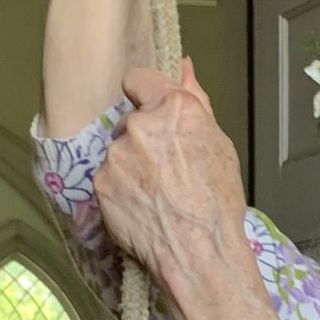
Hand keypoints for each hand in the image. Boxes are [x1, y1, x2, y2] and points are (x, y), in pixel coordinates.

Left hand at [96, 58, 244, 285]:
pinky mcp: (100, 183)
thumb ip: (196, 101)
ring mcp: (116, 155)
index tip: (152, 112)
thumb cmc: (218, 204)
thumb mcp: (219, 145)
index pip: (138, 79)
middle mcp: (140, 126)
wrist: (199, 253)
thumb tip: (184, 66)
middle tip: (166, 171)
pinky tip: (142, 208)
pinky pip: (107, 179)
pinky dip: (120, 190)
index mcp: (174, 108)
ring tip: (156, 196)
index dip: (145, 96)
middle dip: (144, 140)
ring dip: (131, 167)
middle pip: (131, 122)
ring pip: (118, 153)